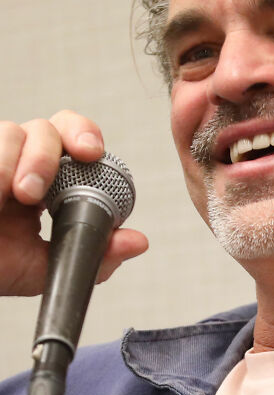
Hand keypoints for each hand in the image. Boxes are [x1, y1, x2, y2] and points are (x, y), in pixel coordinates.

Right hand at [0, 110, 147, 295]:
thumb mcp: (43, 268)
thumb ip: (92, 254)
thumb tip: (139, 241)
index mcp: (45, 179)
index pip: (72, 139)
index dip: (85, 135)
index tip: (93, 152)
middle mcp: (17, 160)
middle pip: (47, 126)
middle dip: (55, 146)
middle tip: (47, 182)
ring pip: (12, 131)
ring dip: (22, 163)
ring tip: (17, 196)